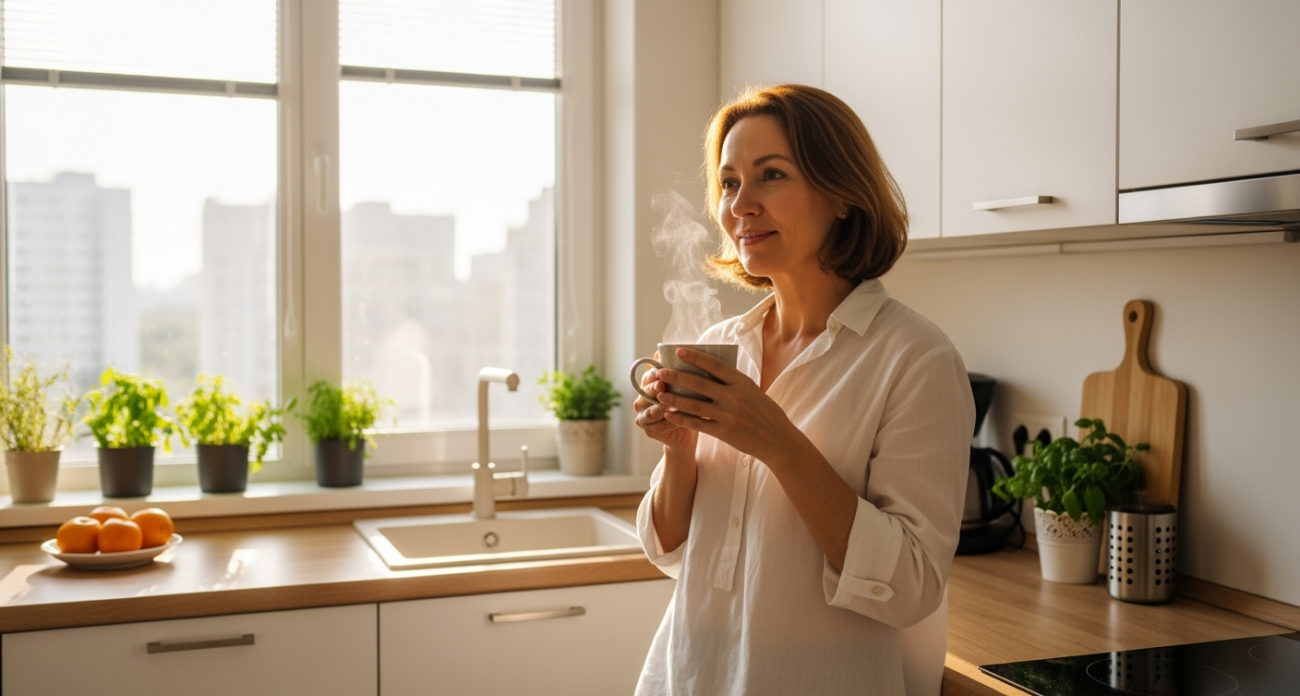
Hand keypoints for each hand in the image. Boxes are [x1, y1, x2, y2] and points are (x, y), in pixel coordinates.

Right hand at [632, 353, 698, 454]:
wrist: (691, 429)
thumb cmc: (690, 403)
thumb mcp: (689, 386)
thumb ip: (684, 372)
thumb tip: (682, 350)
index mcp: (651, 385)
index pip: (649, 376)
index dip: (653, 372)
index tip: (661, 368)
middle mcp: (644, 399)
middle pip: (645, 392)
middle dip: (653, 388)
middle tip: (662, 384)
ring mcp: (644, 416)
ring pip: (648, 410)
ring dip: (657, 406)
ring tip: (667, 404)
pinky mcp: (650, 430)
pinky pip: (656, 426)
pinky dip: (666, 422)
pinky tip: (675, 419)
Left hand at [654, 348, 802, 464]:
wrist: (778, 440)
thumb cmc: (765, 412)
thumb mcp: (752, 390)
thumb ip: (733, 382)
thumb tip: (707, 369)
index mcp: (742, 382)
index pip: (714, 365)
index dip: (695, 357)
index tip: (678, 351)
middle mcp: (734, 397)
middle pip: (699, 384)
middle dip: (677, 376)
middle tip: (660, 372)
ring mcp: (728, 415)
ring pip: (695, 405)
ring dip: (674, 398)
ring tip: (659, 394)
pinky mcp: (724, 432)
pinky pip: (698, 424)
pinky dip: (682, 419)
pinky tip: (669, 414)